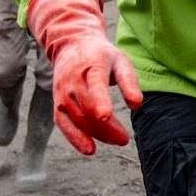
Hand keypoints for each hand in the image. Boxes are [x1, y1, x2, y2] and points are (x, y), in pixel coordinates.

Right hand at [27, 0, 142, 154]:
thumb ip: (130, 82)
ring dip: (96, 134)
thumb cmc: (102, 56)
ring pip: (77, 119)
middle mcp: (73, 81)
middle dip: (106, 127)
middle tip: (125, 139)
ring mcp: (62, 93)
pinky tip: (89, 150)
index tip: (106, 116)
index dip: (99, 101)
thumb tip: (137, 105)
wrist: (71, 45)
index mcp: (92, 66)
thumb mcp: (120, 61)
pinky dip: (75, 138)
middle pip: (87, 108)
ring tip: (118, 140)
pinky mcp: (57, 103)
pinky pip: (63, 124)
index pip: (95, 85)